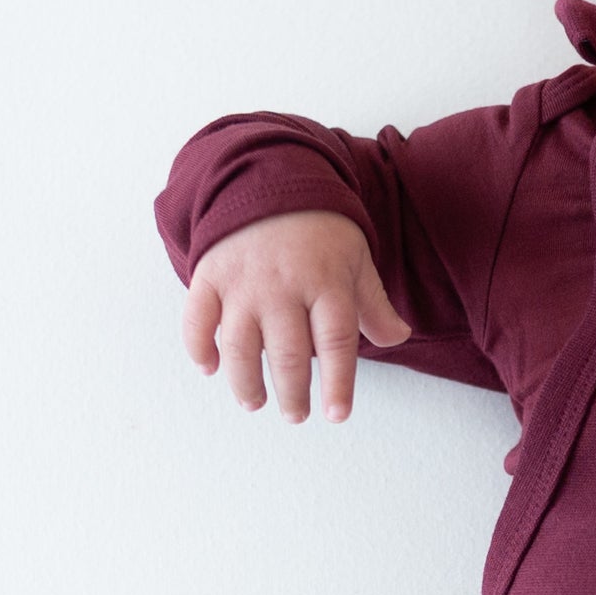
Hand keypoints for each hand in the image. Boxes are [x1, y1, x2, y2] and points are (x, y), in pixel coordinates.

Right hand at [184, 210, 408, 421]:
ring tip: (256, 403)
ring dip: (246, 382)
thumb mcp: (356, 261)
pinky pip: (197, 318)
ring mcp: (243, 281)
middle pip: (289, 353)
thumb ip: (373, 304)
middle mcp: (283, 285)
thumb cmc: (320, 232)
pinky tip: (210, 369)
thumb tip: (397, 339)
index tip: (337, 415)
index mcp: (326, 282)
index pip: (336, 342)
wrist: (271, 179)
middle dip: (293, 393)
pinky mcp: (210, 275)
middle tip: (297, 415)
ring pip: (241, 345)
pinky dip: (200, 347)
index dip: (338, 382)